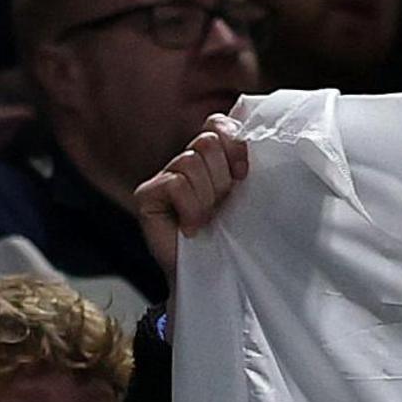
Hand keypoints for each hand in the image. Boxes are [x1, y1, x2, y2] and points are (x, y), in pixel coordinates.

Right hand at [139, 114, 252, 288]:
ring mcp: (164, 178)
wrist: (217, 278)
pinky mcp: (147, 195)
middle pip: (207, 141)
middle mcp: (186, 164)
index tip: (244, 175)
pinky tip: (191, 228)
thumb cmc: (236, 241)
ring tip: (207, 220)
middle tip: (222, 207)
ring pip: (191, 160)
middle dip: (223, 178)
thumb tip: (254, 133)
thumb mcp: (252, 196)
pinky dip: (191, 207)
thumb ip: (249, 164)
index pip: (217, 123)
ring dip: (208, 196)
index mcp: (213, 160)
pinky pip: (176, 183)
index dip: (234, 143)